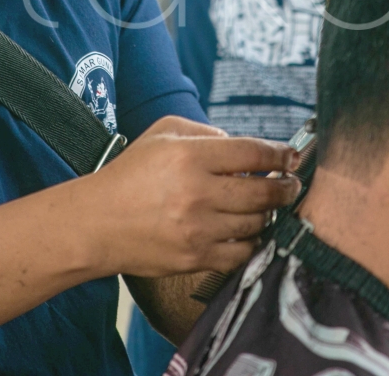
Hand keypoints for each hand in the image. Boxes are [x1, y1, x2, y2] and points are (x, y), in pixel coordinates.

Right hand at [80, 116, 299, 277]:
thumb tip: (238, 146)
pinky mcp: (195, 258)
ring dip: (268, 214)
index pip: (253, 153)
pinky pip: (242, 253)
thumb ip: (204, 131)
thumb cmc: (129, 175)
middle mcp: (197, 192)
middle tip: (292, 184)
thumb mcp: (161, 134)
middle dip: (286, 187)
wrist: (96, 224)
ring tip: (267, 207)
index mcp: (190, 157)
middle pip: (263, 191)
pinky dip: (251, 242)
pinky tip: (249, 232)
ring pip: (257, 222)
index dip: (281, 154)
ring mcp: (198, 229)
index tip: (292, 156)